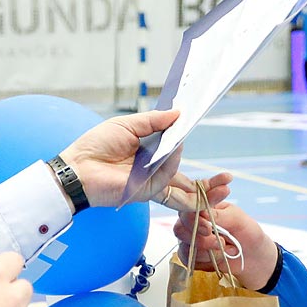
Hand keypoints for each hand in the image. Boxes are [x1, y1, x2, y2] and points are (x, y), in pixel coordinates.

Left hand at [61, 110, 229, 210]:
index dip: (194, 155)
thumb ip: (154, 121)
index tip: (212, 148)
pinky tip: (176, 153)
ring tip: (226, 182)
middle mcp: (154, 174)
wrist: (77, 166)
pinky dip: (174, 168)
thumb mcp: (129, 124)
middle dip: (210, 187)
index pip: (177, 159)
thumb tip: (178, 113)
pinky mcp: (146, 193)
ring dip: (206, 188)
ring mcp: (151, 186)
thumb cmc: (96, 145)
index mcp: (150, 157)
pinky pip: (168, 183)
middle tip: (229, 181)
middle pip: (188, 185)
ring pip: (184, 193)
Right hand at [173, 199, 278, 289]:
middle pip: (180, 229)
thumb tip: (201, 214)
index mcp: (203, 207)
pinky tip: (221, 258)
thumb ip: (220, 216)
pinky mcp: (193, 257)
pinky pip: (190, 261)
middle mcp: (193, 223)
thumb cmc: (247, 232)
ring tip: (228, 249)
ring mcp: (191, 240)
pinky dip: (206, 261)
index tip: (209, 228)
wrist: (255, 257)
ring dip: (208, 251)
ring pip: (185, 247)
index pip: (187, 208)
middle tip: (221, 242)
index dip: (193, 219)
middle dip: (201, 239)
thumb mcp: (238, 219)